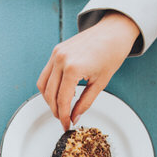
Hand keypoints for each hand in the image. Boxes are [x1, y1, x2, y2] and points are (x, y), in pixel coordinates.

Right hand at [37, 12, 139, 130]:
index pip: (62, 100)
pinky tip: (59, 92)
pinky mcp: (56, 51)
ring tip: (59, 107)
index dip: (64, 116)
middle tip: (64, 119)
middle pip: (50, 94)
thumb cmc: (111, 53)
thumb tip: (74, 117)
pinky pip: (45, 73)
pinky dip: (49, 86)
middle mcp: (61, 60)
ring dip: (49, 99)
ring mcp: (56, 54)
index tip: (66, 125)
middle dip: (56, 110)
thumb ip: (85, 103)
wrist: (113, 31)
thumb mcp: (100, 83)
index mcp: (73, 68)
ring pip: (43, 85)